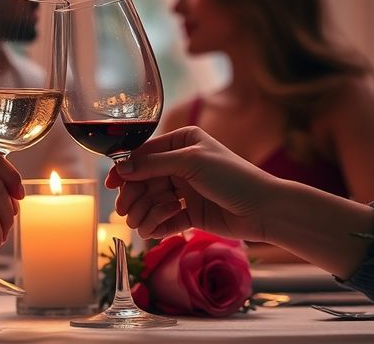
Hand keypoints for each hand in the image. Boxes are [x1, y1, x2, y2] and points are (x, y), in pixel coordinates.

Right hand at [106, 126, 280, 241]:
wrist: (263, 209)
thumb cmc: (232, 177)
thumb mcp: (191, 162)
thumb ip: (154, 164)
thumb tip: (121, 168)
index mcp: (182, 142)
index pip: (144, 154)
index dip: (125, 169)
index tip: (111, 184)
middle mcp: (181, 164)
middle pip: (144, 180)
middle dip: (134, 197)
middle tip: (125, 211)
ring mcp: (185, 190)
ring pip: (152, 201)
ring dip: (144, 213)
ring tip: (143, 224)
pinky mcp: (190, 213)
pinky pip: (164, 219)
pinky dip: (157, 225)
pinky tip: (155, 231)